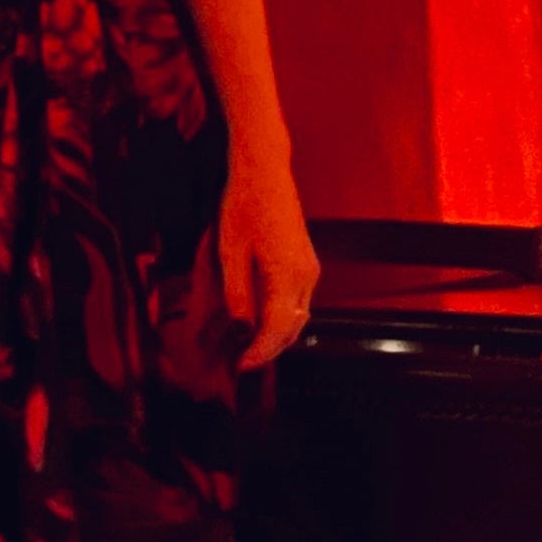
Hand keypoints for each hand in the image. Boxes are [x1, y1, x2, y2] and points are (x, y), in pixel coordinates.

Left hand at [222, 154, 321, 368]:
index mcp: (288, 274)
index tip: (241, 367)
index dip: (260, 352)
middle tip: (241, 363)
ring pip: (298, 318)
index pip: (278, 329)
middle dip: (268, 349)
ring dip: (275, 336)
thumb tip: (241, 329)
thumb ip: (237, 292)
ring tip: (247, 347)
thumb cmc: (243, 206)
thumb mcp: (230, 251)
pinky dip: (281, 318)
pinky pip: (297, 302)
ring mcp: (310, 270)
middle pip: (292, 329)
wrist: (265, 174)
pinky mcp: (307, 264)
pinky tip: (259, 321)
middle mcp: (307, 277)